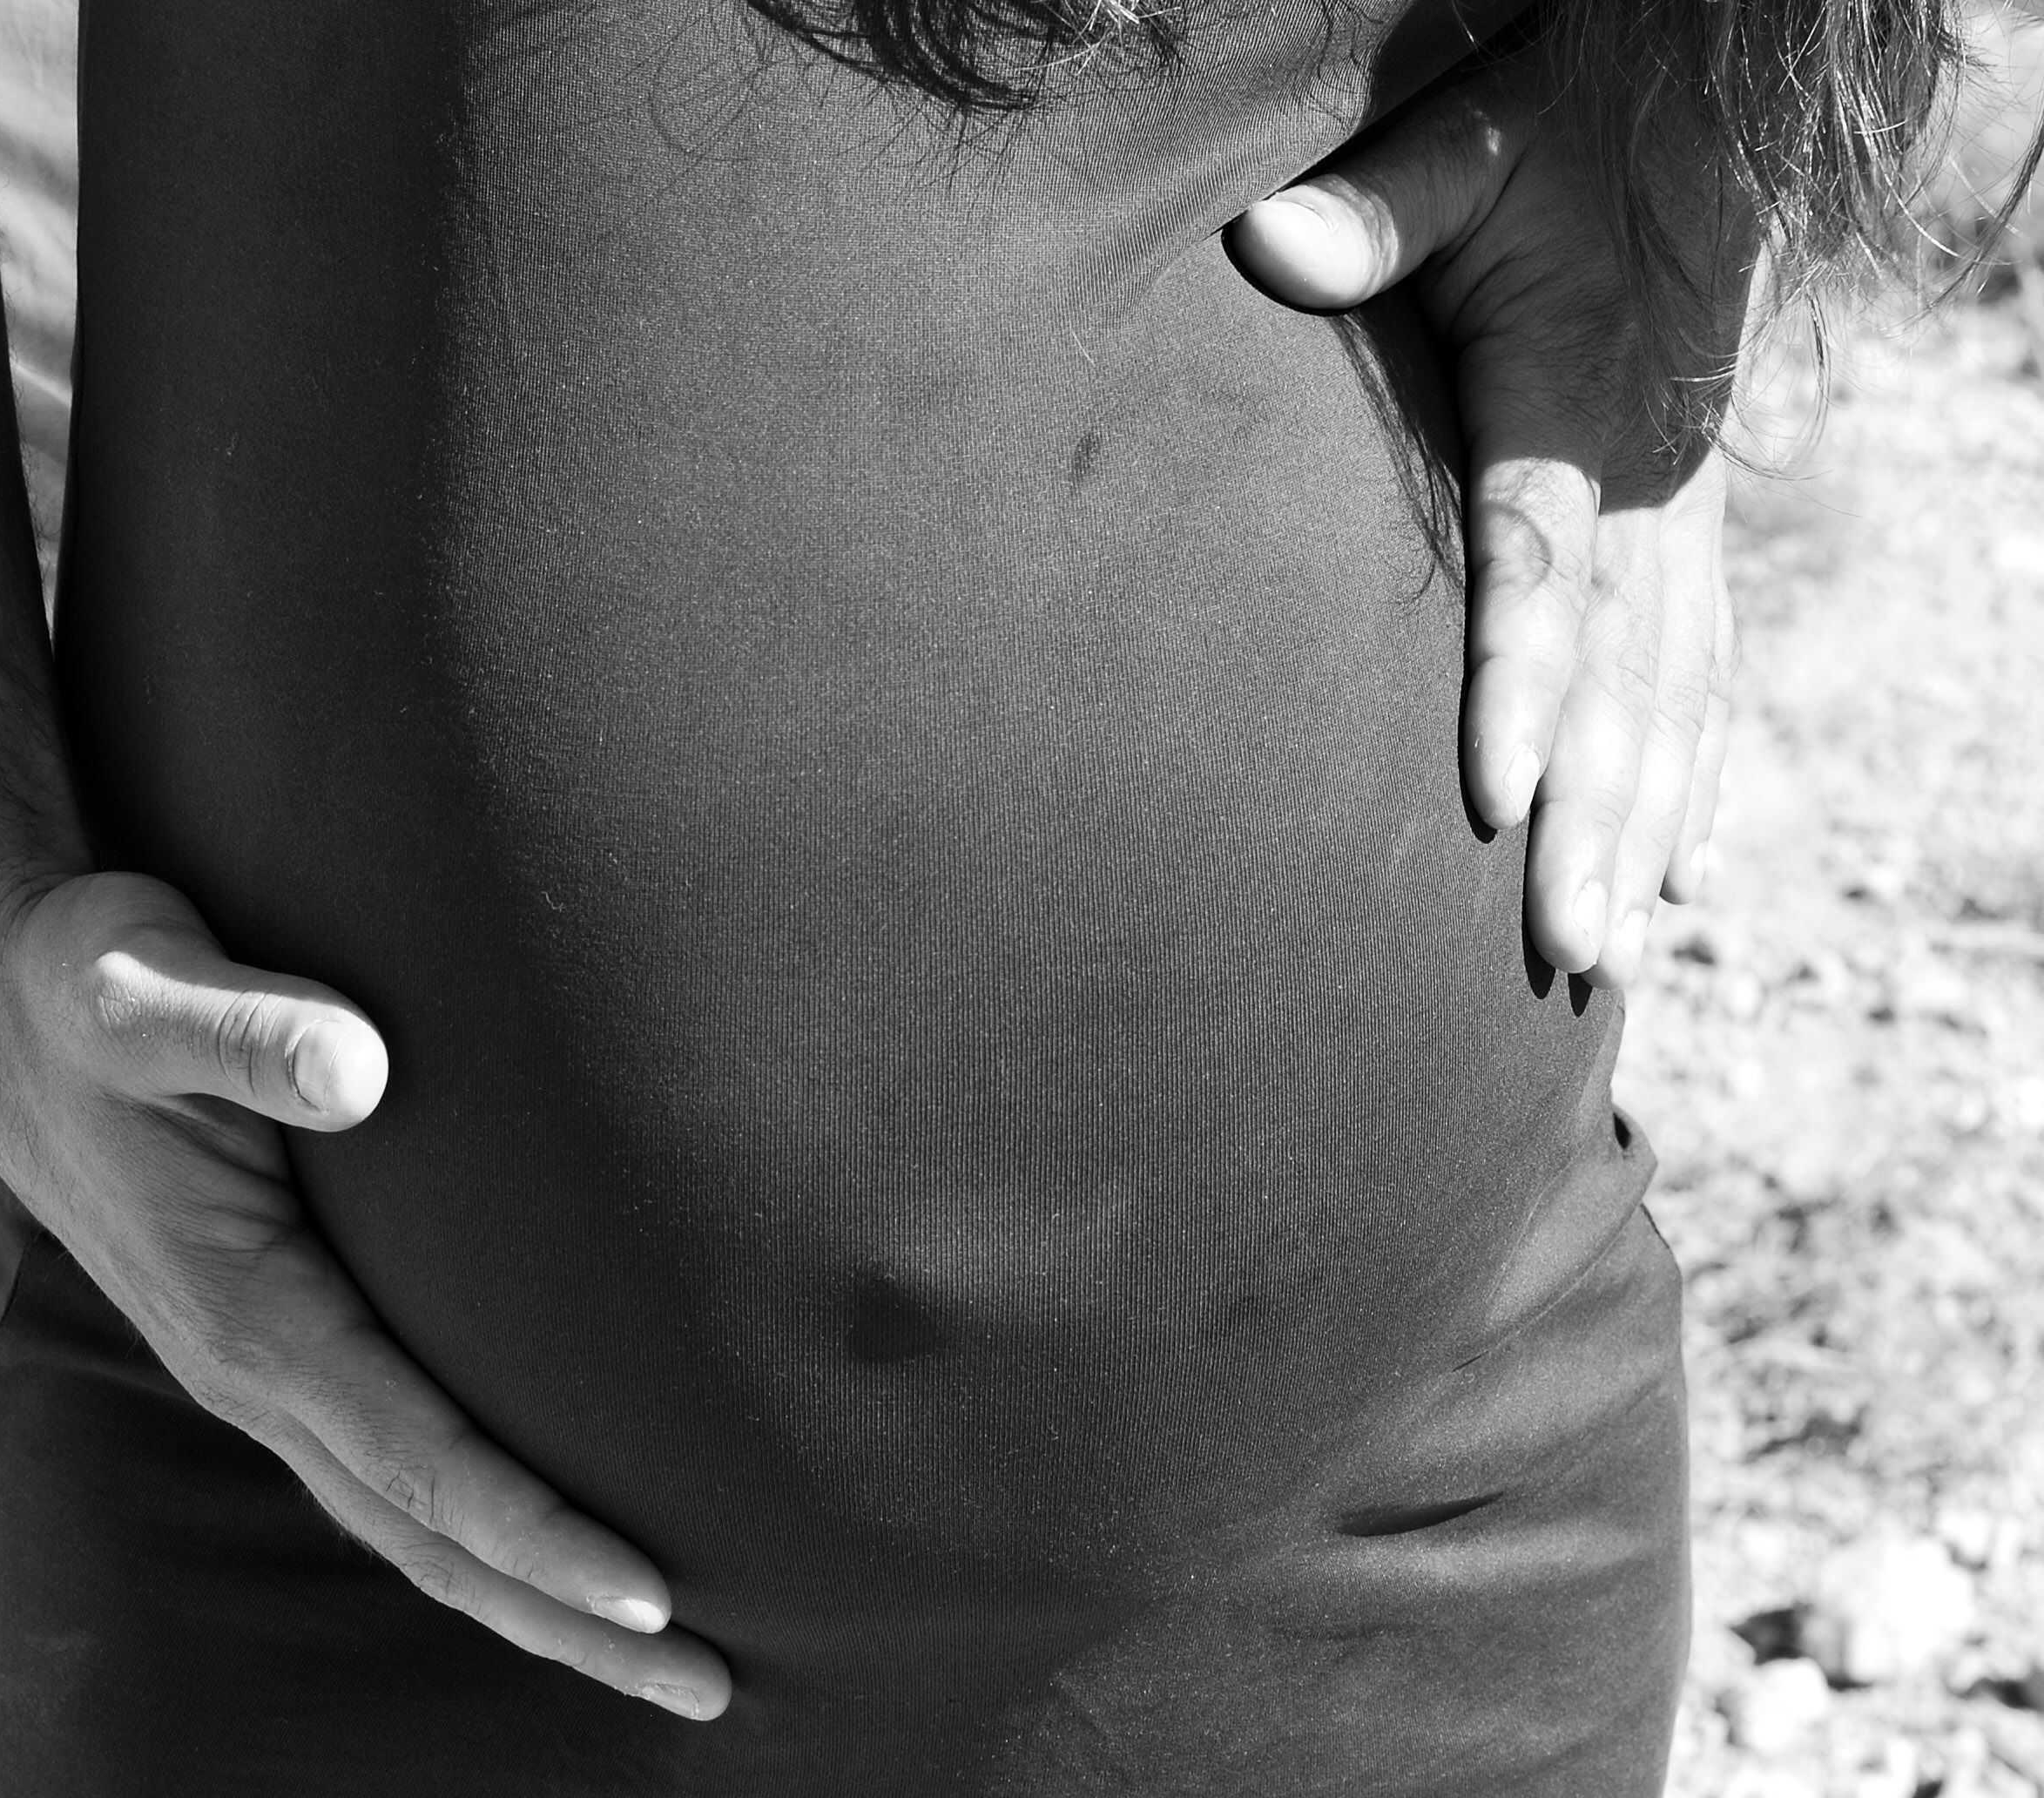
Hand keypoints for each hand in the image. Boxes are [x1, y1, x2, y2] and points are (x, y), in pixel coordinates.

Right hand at [0, 868, 733, 1719]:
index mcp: (242, 1312)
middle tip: (712, 1693)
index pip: (415, 1458)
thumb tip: (356, 1070)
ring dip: (538, 1599)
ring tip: (669, 1664)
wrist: (0, 1005)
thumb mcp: (143, 989)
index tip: (653, 1596)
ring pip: (414, 1523)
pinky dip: (484, 1533)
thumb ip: (247, 1028)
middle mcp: (253, 1371)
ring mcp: (265, 1370)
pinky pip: (395, 1470)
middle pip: (430, 1538)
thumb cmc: (90, 988)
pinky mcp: (282, 1341)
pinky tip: (555, 1548)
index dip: (535, 1533)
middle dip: (568, 1623)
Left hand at [1227, 55, 1753, 988]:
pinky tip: (1674, 877)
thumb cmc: (1551, 145)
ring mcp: (1686, 519)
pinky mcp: (1693, 537)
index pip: (1544, 564)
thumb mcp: (1468, 148)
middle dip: (1596, 820)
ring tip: (1606, 963)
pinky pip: (1705, 676)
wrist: (1687, 132)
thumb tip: (1262, 241)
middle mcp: (1655, 482)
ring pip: (1674, 701)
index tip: (1497, 800)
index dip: (1522, 683)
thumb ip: (1377, 207)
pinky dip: (1692, 779)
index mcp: (1585, 401)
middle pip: (1625, 676)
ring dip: (1643, 831)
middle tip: (1562, 949)